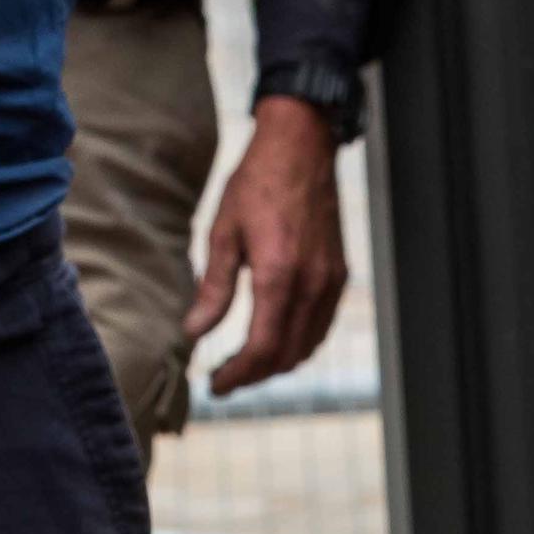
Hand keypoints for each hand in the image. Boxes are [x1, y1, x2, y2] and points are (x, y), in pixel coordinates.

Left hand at [188, 99, 352, 398]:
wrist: (301, 149)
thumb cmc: (256, 184)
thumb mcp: (222, 231)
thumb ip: (212, 287)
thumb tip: (194, 332)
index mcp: (279, 275)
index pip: (261, 348)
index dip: (237, 374)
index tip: (214, 384)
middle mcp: (312, 285)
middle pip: (286, 355)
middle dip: (253, 375)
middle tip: (223, 378)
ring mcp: (332, 282)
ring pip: (308, 345)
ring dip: (277, 363)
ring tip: (244, 363)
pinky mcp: (340, 275)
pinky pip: (322, 325)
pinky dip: (299, 343)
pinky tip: (275, 338)